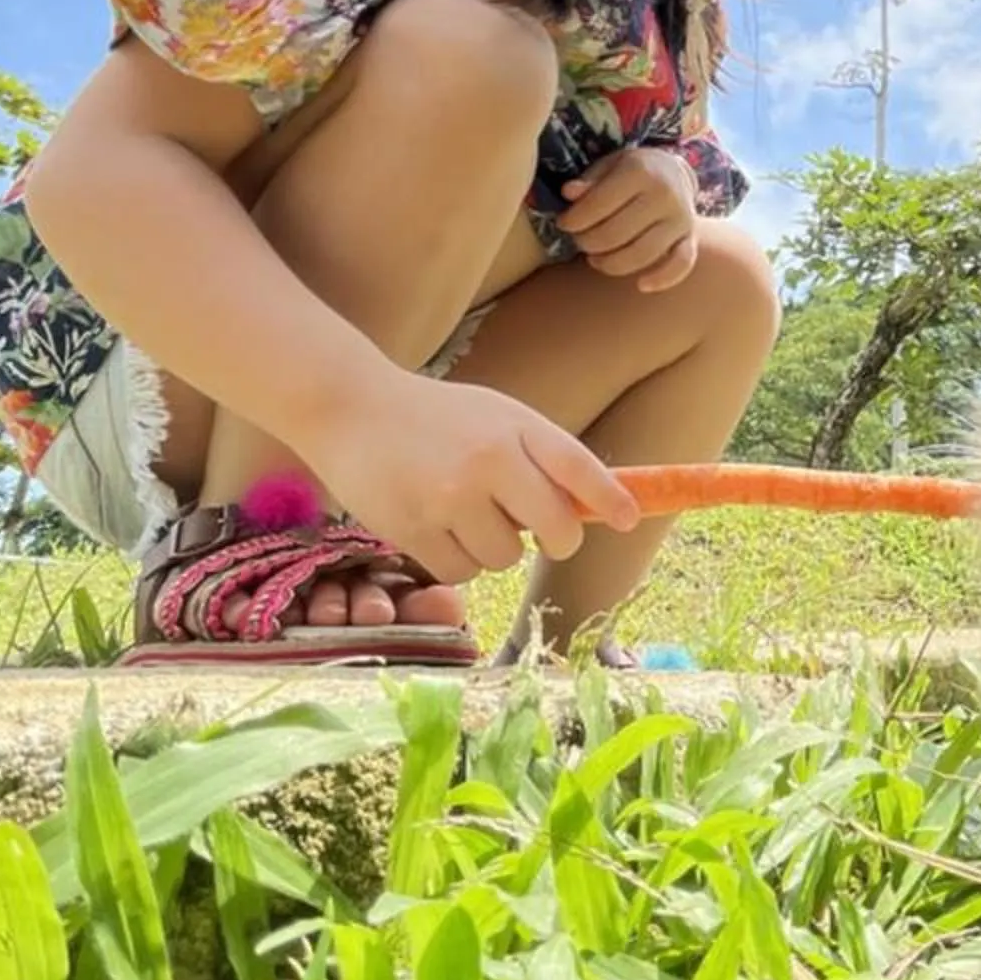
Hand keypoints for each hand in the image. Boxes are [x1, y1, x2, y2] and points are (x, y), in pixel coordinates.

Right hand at [306, 367, 639, 579]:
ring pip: (505, 557)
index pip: (579, 467)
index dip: (612, 498)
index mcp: (515, 425)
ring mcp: (450, 496)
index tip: (629, 519)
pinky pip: (462, 572)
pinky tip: (435, 526)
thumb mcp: (494, 416)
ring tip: (463, 511)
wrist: (351, 407)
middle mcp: (488, 459)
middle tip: (546, 536)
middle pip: (556, 529)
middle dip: (558, 540)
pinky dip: (456, 561)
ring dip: (494, 548)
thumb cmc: (435, 418)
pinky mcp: (413, 528)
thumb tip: (588, 510)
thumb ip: (539, 455)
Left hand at [557, 144, 698, 290]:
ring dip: (611, 264)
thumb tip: (568, 192)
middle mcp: (664, 195)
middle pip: (616, 233)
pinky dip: (662, 279)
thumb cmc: (633, 171)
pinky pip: (681, 264)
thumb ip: (589, 180)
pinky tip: (641, 285)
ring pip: (642, 254)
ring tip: (595, 259)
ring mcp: (681, 219)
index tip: (563, 223)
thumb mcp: (609, 165)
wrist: (674, 173)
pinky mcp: (690, 238)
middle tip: (578, 241)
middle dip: (588, 242)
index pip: (599, 204)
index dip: (574, 219)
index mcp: (641, 171)